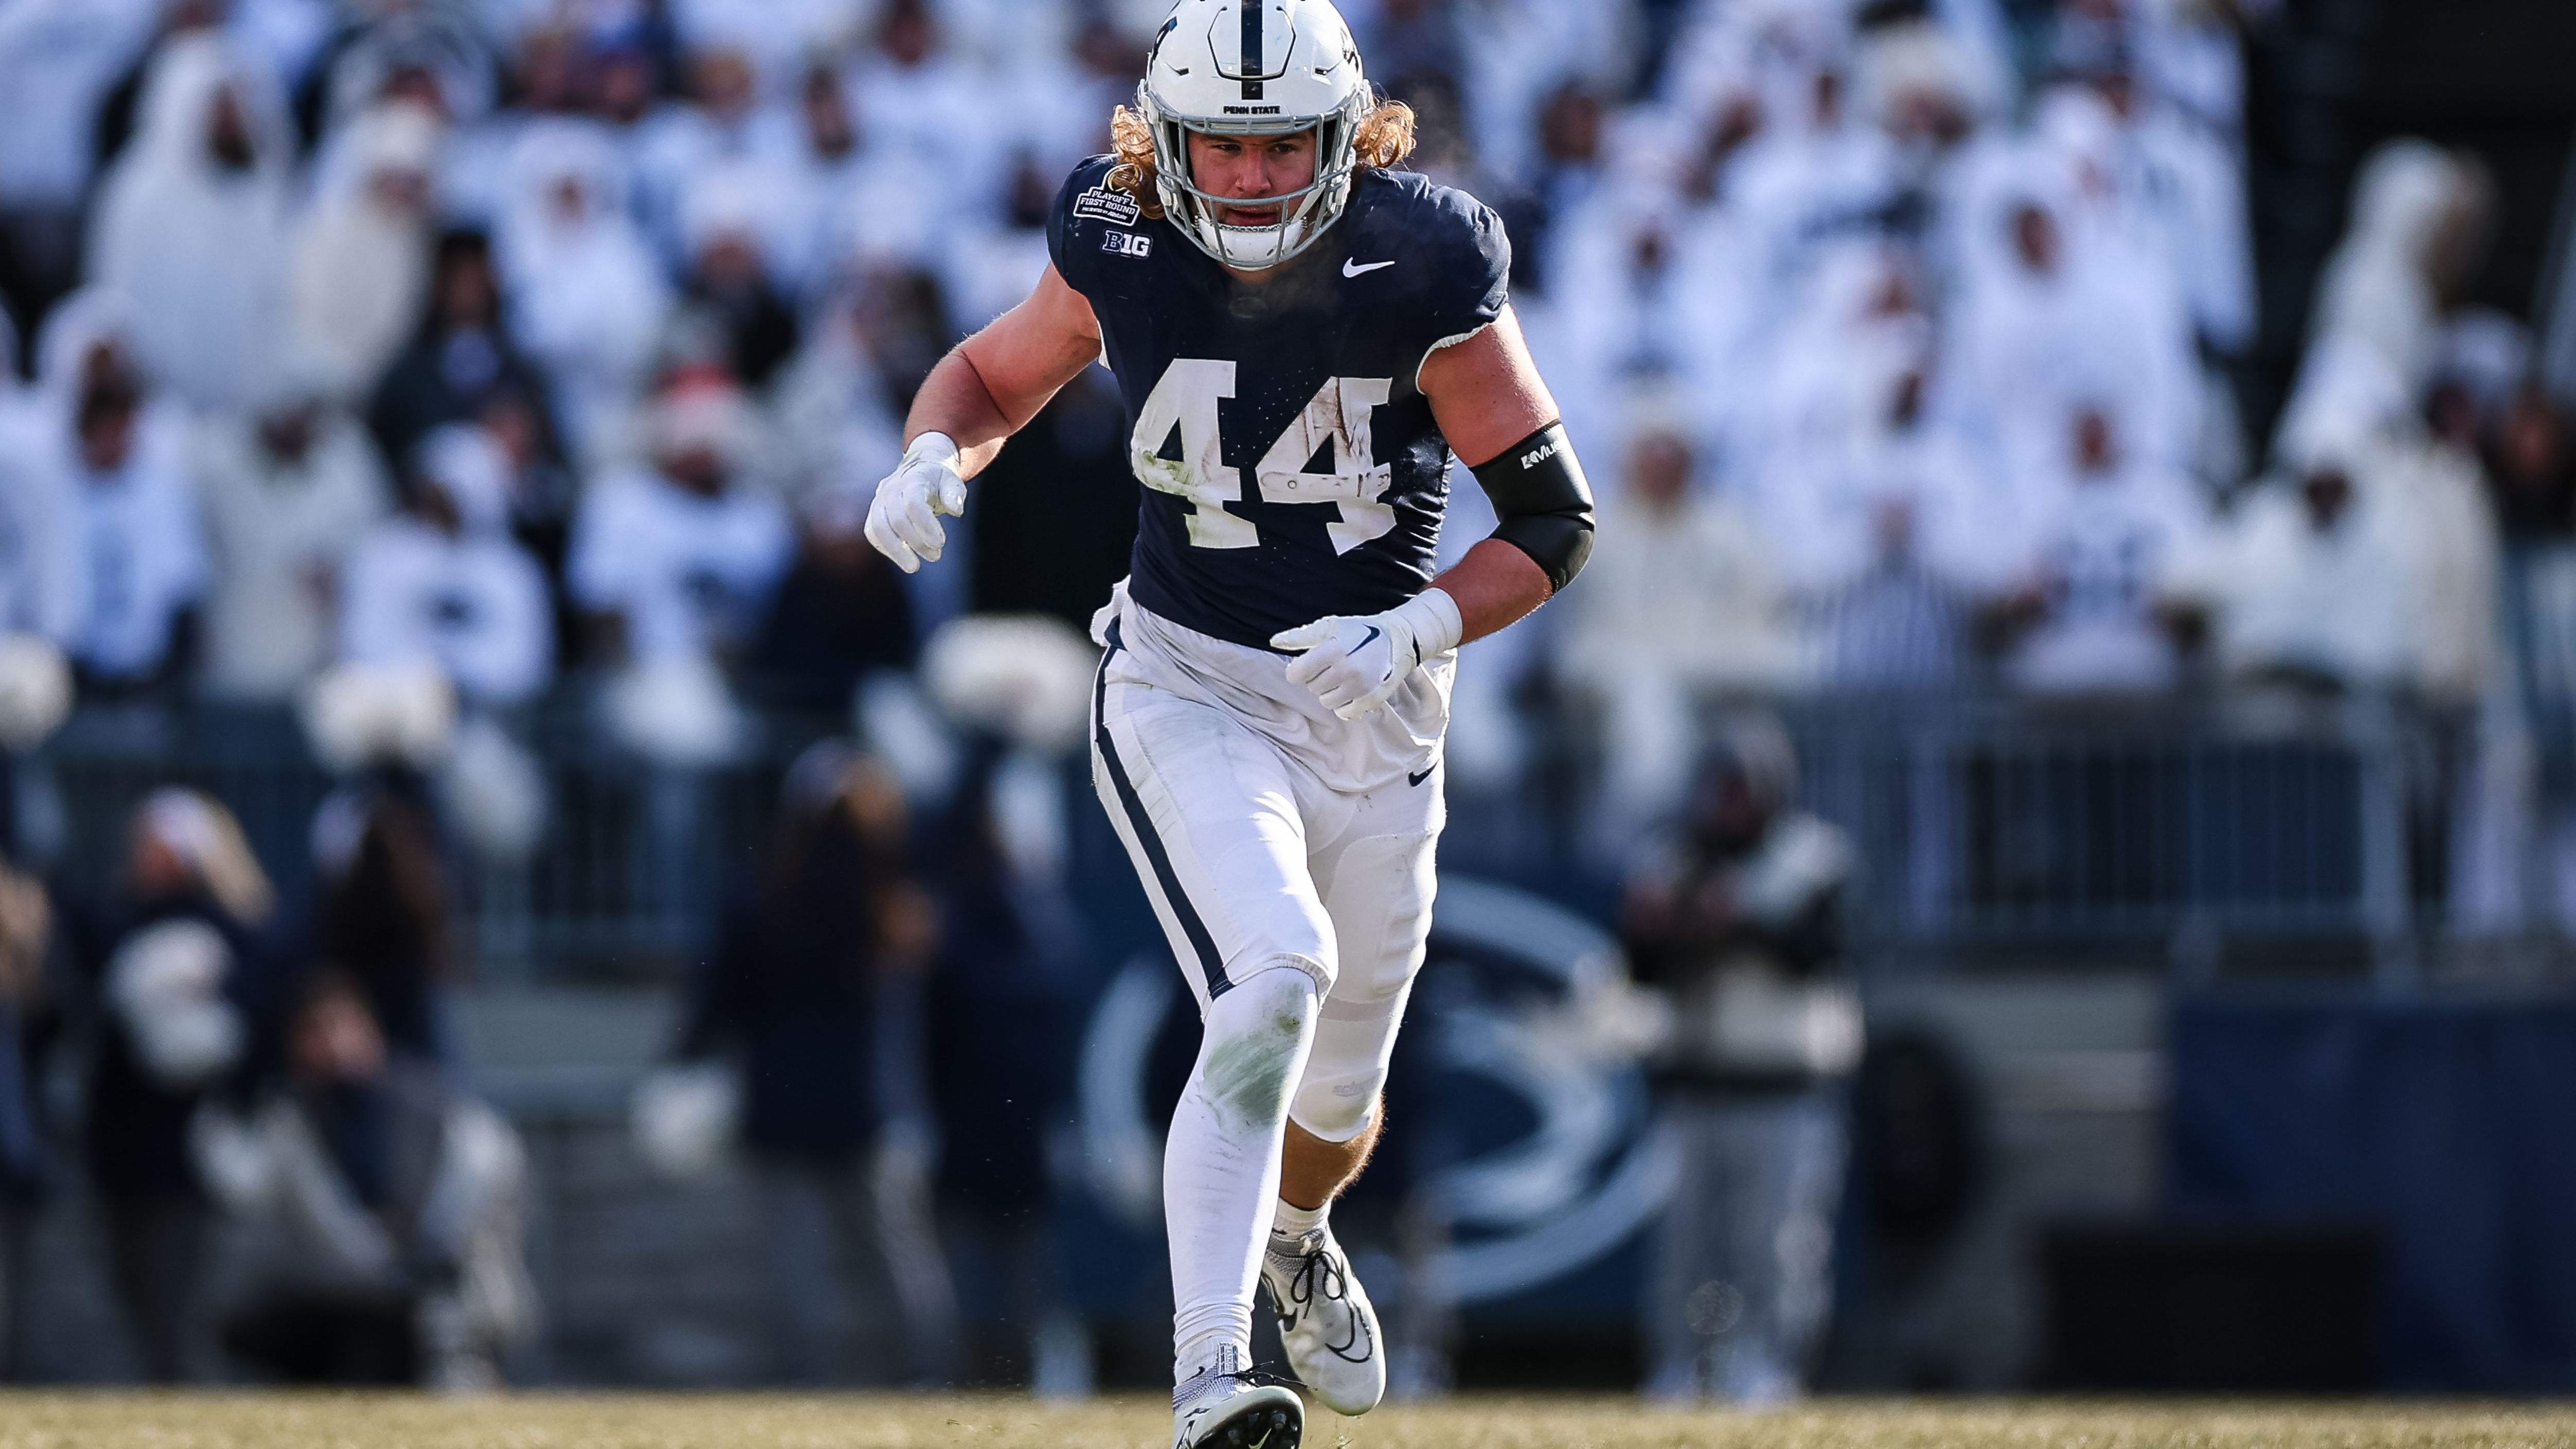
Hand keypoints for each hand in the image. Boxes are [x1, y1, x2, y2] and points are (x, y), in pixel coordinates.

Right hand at [863, 434, 966, 572]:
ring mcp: (879, 501)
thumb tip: (956, 509)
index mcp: (912, 479)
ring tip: (913, 567)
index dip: (926, 526)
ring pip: (878, 528)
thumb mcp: (952, 482)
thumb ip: (954, 494)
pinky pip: (873, 533)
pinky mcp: (874, 513)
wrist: (917, 470)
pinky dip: (886, 548)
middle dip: (917, 542)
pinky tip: (903, 559)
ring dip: (896, 551)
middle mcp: (891, 489)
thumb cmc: (938, 481)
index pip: (913, 504)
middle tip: (935, 556)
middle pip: (897, 519)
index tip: (940, 543)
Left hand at [1269, 589, 1462, 721]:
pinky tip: (1352, 689)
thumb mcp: (1330, 627)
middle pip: (1311, 687)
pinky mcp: (1371, 700)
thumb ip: (1300, 637)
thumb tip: (1274, 642)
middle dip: (1317, 678)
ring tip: (1343, 677)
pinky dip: (1344, 704)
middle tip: (1332, 666)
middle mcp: (1347, 670)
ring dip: (1330, 691)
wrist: (1397, 639)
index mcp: (1333, 650)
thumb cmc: (1359, 631)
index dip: (1298, 669)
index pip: (1296, 674)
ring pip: (1326, 701)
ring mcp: (1361, 687)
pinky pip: (1344, 712)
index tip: (1307, 664)